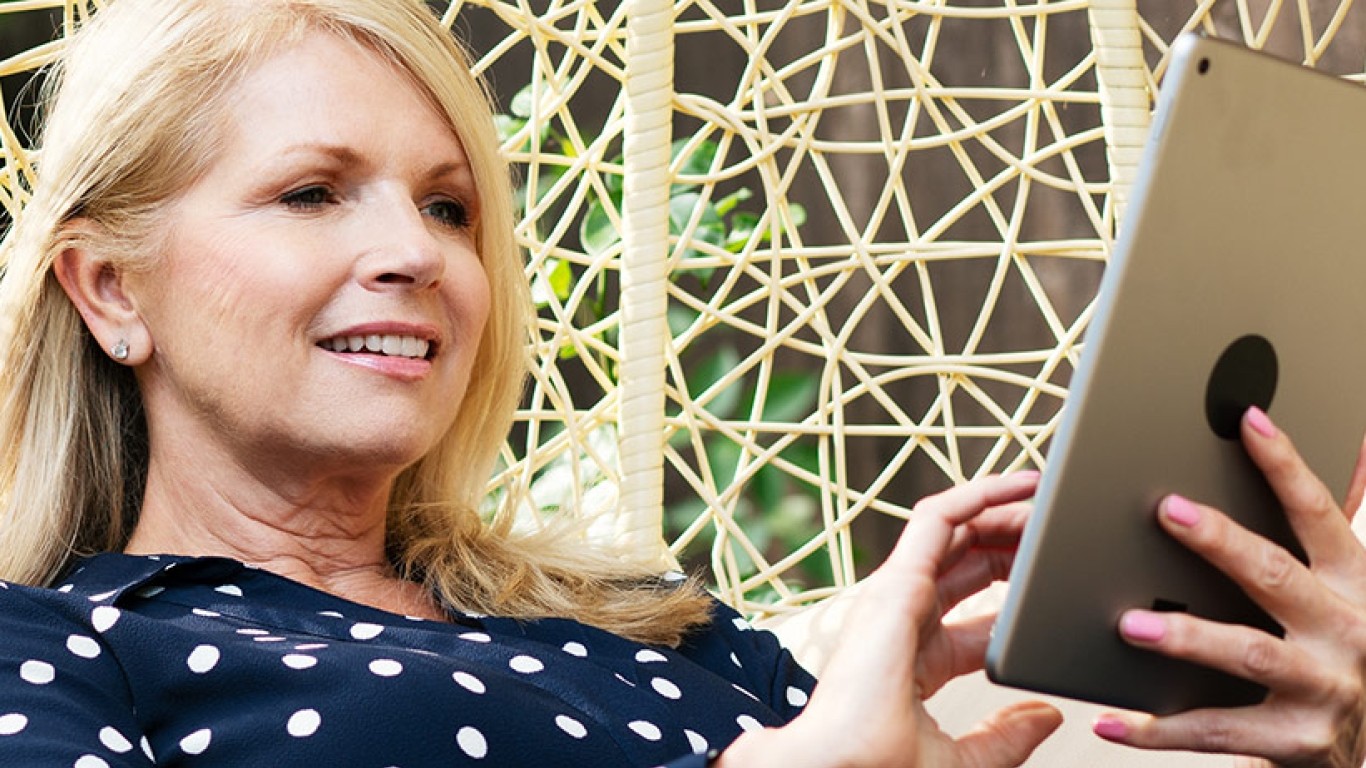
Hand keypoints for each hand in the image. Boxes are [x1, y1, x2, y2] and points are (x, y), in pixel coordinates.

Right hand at [718, 473, 1061, 767]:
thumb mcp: (964, 761)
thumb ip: (1005, 738)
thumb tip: (1047, 715)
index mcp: (922, 659)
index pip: (980, 613)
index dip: (1021, 594)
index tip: (1061, 585)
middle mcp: (907, 619)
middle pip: (970, 562)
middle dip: (1015, 542)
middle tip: (1062, 533)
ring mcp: (898, 594)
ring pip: (956, 529)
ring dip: (1003, 507)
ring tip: (1049, 497)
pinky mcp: (896, 579)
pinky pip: (938, 518)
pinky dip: (979, 494)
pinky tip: (1019, 485)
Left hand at [1094, 407, 1365, 766]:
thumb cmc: (1335, 648)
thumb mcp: (1345, 588)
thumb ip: (1322, 528)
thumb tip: (1338, 439)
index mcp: (1354, 584)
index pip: (1317, 514)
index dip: (1285, 465)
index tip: (1246, 419)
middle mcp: (1347, 632)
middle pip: (1276, 576)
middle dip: (1221, 541)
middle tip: (1166, 511)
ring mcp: (1323, 689)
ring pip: (1247, 653)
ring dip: (1186, 636)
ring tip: (1129, 623)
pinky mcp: (1294, 742)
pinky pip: (1214, 732)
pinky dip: (1157, 727)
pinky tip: (1110, 719)